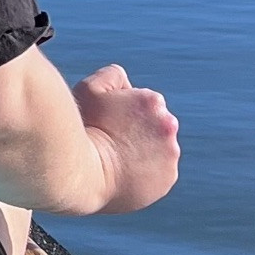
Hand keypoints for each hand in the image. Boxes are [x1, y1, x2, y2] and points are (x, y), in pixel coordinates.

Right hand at [71, 65, 179, 213]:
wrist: (84, 172)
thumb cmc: (83, 128)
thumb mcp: (90, 88)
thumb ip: (112, 76)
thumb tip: (125, 81)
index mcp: (153, 101)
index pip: (143, 102)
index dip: (123, 111)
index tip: (108, 121)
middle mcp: (168, 126)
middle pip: (154, 125)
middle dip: (138, 130)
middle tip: (113, 140)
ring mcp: (170, 154)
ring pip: (158, 149)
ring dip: (145, 151)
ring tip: (118, 158)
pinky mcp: (167, 179)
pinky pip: (158, 172)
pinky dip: (146, 172)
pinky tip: (125, 173)